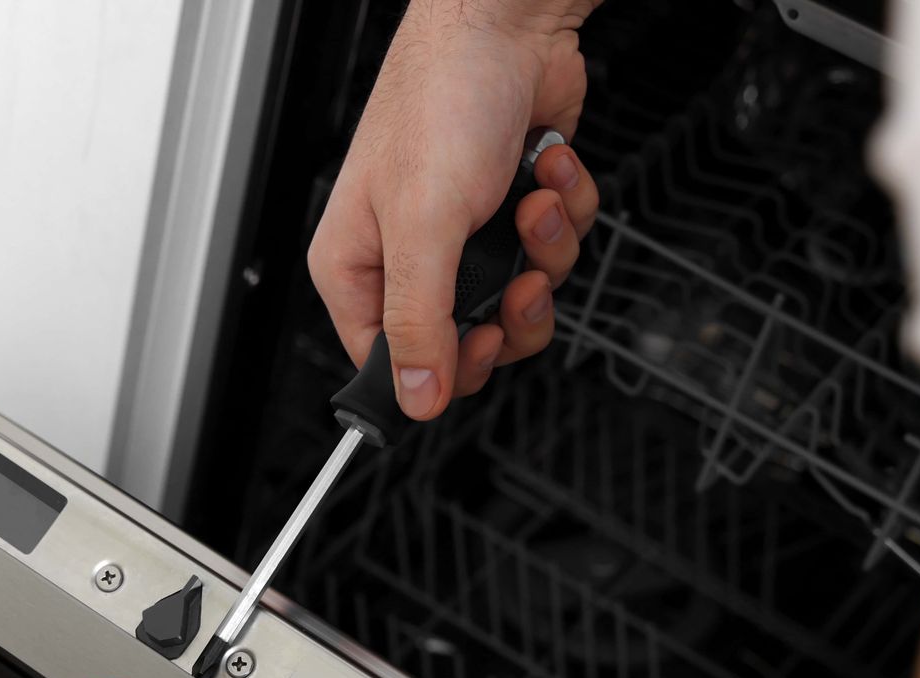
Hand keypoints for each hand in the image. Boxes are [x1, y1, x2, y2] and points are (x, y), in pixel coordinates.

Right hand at [307, 0, 601, 419]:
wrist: (505, 24)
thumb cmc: (441, 99)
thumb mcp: (423, 226)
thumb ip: (420, 320)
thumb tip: (417, 398)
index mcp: (357, 268)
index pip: (391, 360)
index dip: (444, 367)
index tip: (479, 344)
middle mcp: (407, 257)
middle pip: (469, 339)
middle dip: (512, 307)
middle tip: (519, 277)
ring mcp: (465, 235)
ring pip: (521, 297)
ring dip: (544, 250)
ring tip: (530, 202)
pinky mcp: (513, 211)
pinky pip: (552, 249)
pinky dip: (562, 210)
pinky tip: (543, 171)